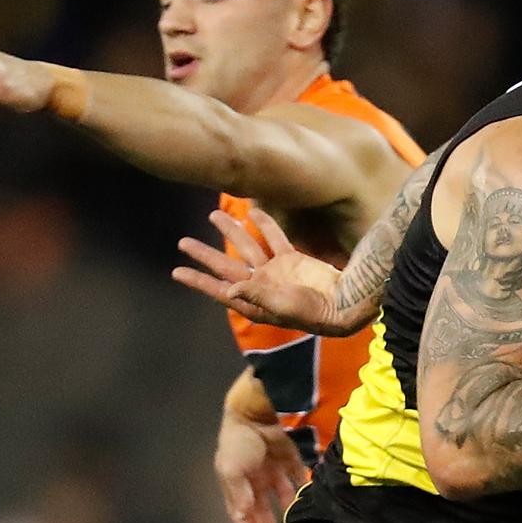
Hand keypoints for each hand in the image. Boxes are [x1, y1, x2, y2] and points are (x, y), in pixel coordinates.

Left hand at [172, 208, 350, 335]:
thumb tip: (230, 288)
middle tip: (183, 242)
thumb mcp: (282, 306)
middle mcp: (260, 286)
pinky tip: (252, 210)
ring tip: (214, 215)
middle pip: (227, 266)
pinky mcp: (292, 260)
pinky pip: (274, 238)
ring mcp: (275, 271)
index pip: (219, 289)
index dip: (198, 280)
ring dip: (231, 232)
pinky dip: (264, 224)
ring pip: (247, 247)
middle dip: (205, 254)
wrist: (343, 303)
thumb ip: (256, 296)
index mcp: (253, 302)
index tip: (178, 271)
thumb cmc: (312, 312)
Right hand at [215, 410, 308, 522]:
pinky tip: (311, 499)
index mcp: (236, 481)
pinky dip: (304, 487)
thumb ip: (240, 494)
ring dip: (289, 507)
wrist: (257, 410)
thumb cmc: (239, 441)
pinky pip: (298, 476)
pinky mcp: (289, 456)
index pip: (241, 511)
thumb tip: (246, 514)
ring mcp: (273, 466)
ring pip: (283, 493)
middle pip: (263, 506)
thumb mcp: (232, 470)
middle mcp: (254, 477)